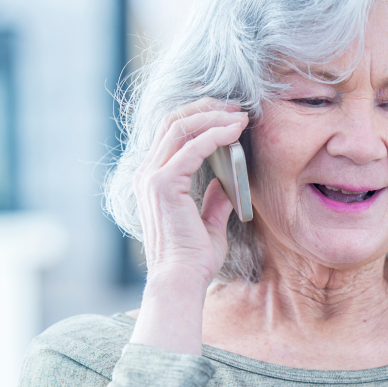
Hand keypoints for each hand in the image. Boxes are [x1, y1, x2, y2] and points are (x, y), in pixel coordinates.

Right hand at [128, 98, 247, 354]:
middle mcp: (147, 173)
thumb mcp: (209, 223)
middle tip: (237, 106)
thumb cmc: (194, 258)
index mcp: (153, 179)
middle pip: (174, 121)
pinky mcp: (163, 183)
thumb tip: (227, 183)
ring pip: (181, 127)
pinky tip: (235, 131)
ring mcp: (152, 176)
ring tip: (240, 115)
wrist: (182, 280)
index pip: (171, 132)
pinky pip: (192, 147)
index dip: (198, 115)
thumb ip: (215, 200)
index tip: (228, 112)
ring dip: (213, 116)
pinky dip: (215, 134)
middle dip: (207, 108)